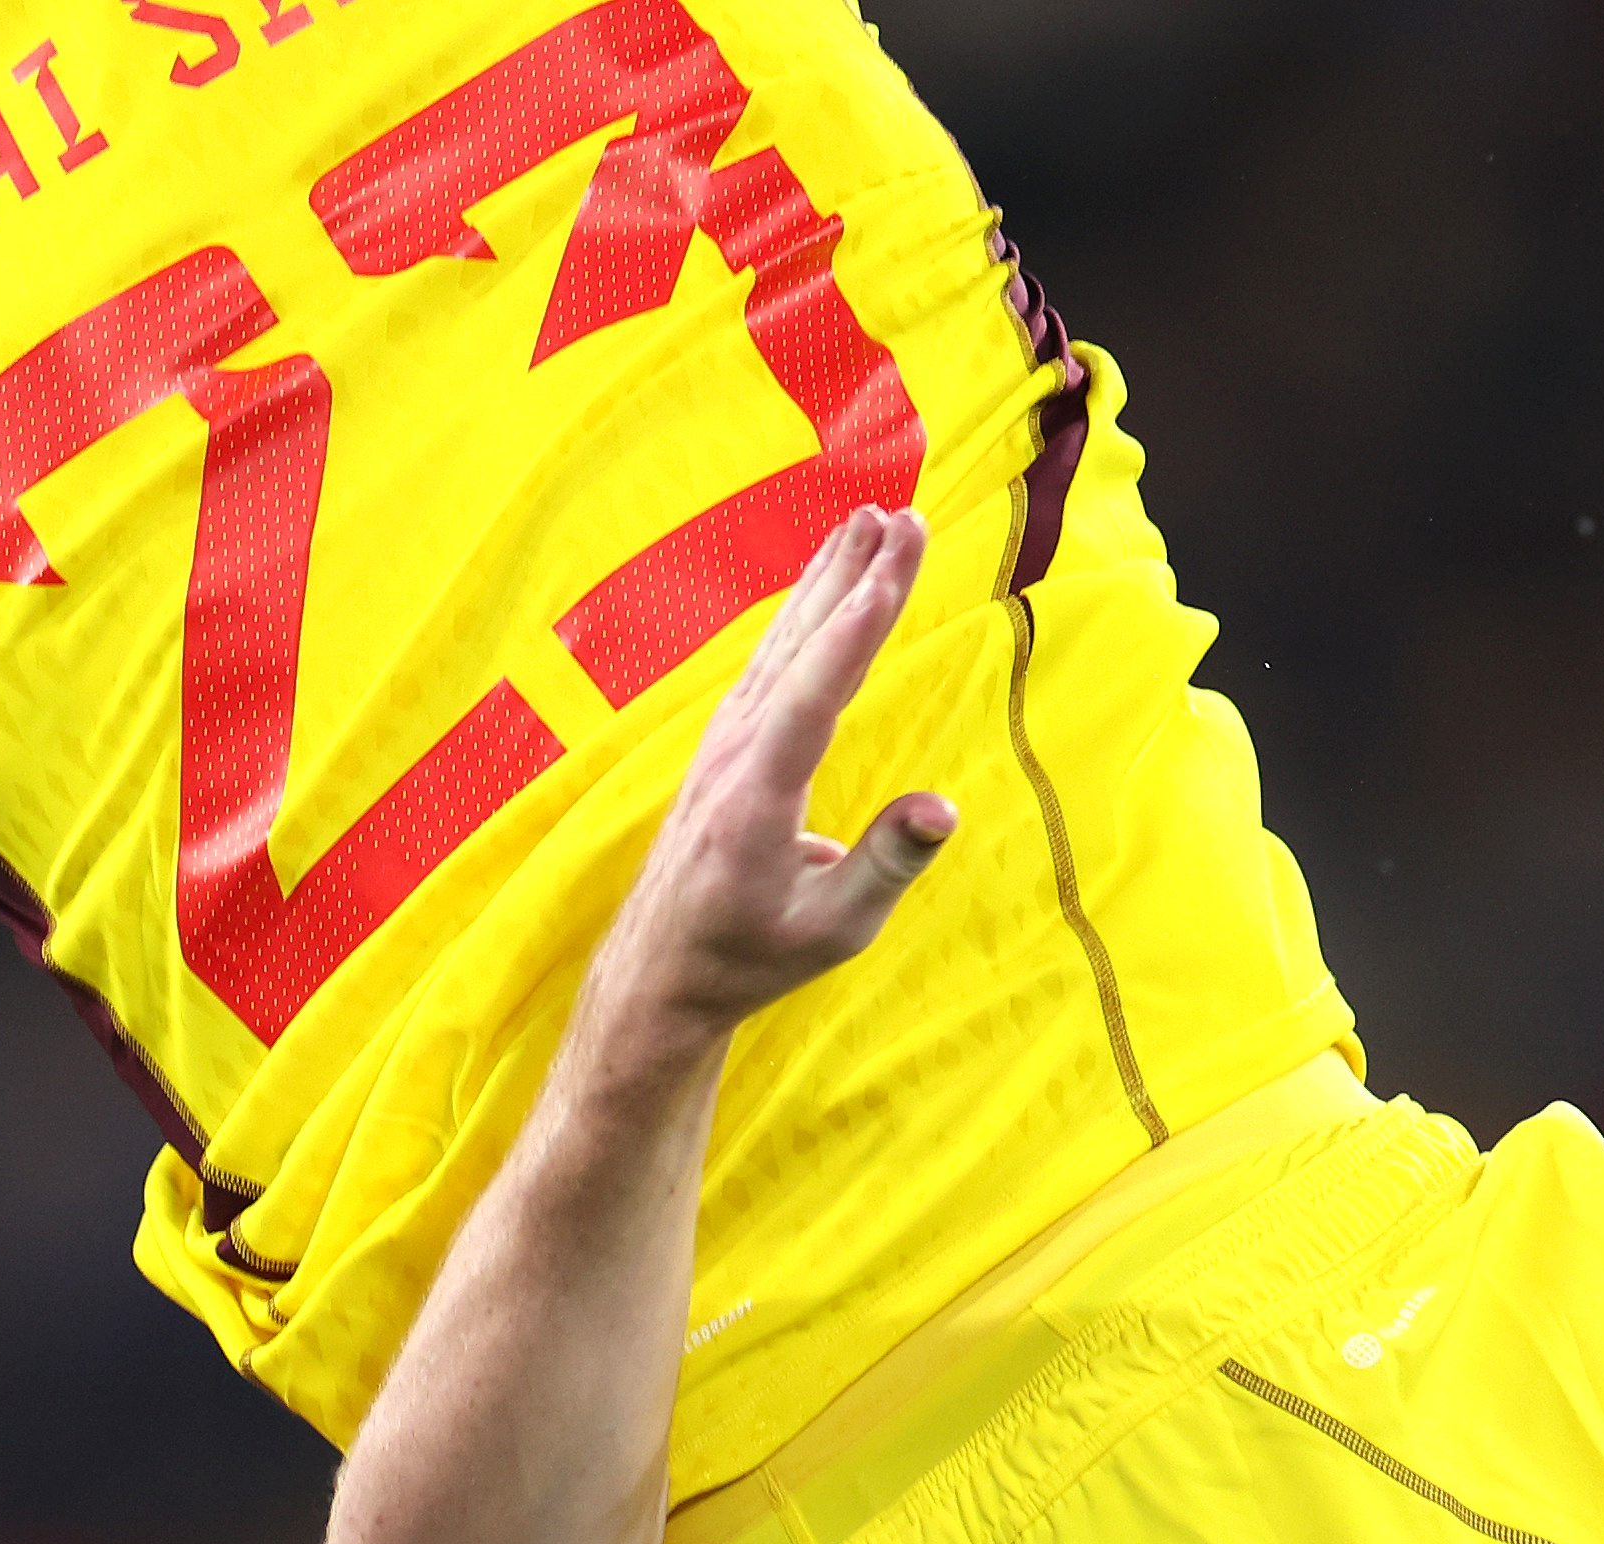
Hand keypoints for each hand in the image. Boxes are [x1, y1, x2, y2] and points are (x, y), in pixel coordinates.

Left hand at [579, 504, 954, 1047]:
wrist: (661, 969)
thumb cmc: (749, 957)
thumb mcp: (831, 931)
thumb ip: (886, 866)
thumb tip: (942, 808)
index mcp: (757, 796)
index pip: (817, 690)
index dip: (861, 620)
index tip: (898, 558)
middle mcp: (734, 754)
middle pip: (800, 646)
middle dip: (854, 576)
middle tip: (901, 515)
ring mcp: (724, 744)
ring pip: (781, 644)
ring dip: (826, 580)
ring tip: (868, 521)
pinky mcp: (724, 746)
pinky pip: (769, 661)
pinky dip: (802, 614)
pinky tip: (821, 585)